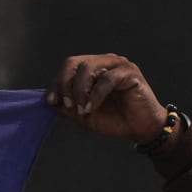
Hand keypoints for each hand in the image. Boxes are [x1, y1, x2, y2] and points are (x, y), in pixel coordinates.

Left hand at [44, 54, 167, 144]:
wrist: (140, 129)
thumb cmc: (115, 120)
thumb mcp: (84, 116)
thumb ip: (68, 107)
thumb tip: (51, 102)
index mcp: (93, 69)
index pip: (69, 67)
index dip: (57, 83)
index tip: (51, 102)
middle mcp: (105, 62)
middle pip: (74, 63)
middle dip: (65, 84)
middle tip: (67, 104)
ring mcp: (118, 65)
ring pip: (88, 67)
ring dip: (80, 91)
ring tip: (82, 109)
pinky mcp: (130, 73)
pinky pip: (106, 79)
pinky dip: (95, 95)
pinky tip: (92, 108)